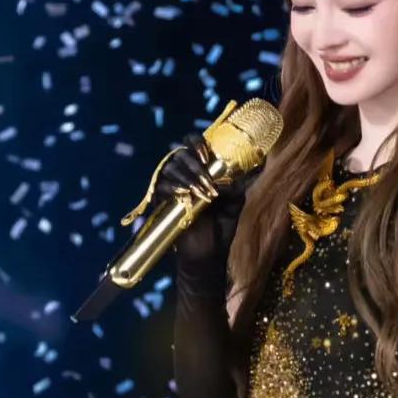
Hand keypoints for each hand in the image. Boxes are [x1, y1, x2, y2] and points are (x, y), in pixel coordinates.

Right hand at [155, 135, 254, 268]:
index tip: (206, 156)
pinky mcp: (162, 202)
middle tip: (208, 182)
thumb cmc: (220, 227)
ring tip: (201, 195)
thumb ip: (236, 185)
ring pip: (171, 168)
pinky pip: (161, 186)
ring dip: (188, 178)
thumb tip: (231, 174)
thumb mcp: (235, 203)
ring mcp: (172, 187)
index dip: (197, 143)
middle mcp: (185, 175)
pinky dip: (173, 188)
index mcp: (202, 170)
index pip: (193, 144)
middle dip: (195, 165)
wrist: (208, 254)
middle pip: (180, 154)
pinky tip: (184, 195)